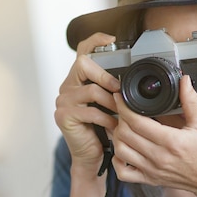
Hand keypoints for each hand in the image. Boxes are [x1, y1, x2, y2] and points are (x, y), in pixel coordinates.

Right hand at [54, 33, 120, 176]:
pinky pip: (91, 112)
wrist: (90, 156)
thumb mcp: (109, 105)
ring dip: (111, 103)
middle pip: (83, 64)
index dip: (96, 40)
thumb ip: (113, 89)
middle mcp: (67, 87)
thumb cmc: (102, 130)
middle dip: (105, 75)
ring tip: (121, 114)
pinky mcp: (64, 116)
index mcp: (78, 80)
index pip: (82, 51)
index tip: (112, 39)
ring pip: (91, 90)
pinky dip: (107, 119)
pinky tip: (113, 126)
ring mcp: (63, 101)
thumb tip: (134, 76)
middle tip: (119, 89)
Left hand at [111, 75, 196, 196]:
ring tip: (123, 127)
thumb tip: (184, 80)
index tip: (120, 97)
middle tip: (123, 110)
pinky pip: (123, 173)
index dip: (124, 107)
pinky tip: (123, 150)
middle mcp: (159, 157)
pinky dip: (117, 160)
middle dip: (119, 118)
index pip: (137, 122)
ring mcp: (152, 170)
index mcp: (171, 141)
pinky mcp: (149, 180)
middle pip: (124, 134)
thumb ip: (190, 100)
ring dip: (117, 136)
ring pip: (120, 151)